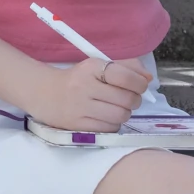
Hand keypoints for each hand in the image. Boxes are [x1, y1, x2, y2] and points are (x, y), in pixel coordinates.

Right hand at [28, 56, 154, 134]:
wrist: (45, 94)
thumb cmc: (78, 79)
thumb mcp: (98, 65)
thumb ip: (126, 67)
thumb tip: (148, 78)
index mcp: (91, 67)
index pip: (126, 77)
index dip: (140, 83)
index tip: (140, 85)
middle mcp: (85, 87)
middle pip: (127, 99)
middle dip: (135, 99)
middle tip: (129, 98)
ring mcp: (81, 108)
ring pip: (121, 115)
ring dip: (125, 113)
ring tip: (117, 107)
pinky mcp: (79, 126)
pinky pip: (110, 128)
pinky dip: (114, 123)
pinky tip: (106, 116)